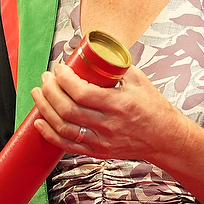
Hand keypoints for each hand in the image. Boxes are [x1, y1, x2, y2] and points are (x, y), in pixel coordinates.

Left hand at [31, 60, 181, 165]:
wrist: (165, 138)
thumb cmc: (153, 107)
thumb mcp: (139, 81)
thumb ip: (116, 66)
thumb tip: (93, 51)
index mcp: (119, 104)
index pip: (82, 92)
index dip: (64, 79)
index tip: (59, 68)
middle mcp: (108, 125)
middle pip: (68, 109)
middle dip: (50, 91)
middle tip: (45, 78)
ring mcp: (102, 141)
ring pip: (64, 127)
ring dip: (45, 109)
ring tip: (38, 94)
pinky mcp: (98, 152)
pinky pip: (68, 145)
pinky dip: (50, 134)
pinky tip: (40, 121)